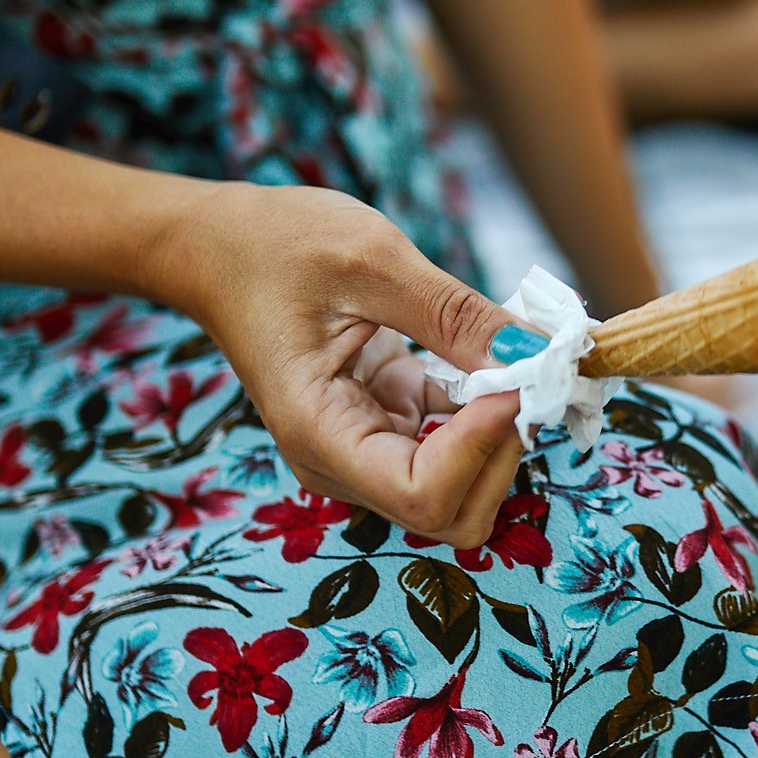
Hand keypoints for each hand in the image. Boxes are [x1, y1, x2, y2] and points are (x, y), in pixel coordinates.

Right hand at [147, 182, 524, 547]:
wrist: (221, 248)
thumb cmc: (275, 246)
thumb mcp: (372, 260)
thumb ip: (456, 314)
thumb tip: (537, 354)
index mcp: (321, 433)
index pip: (424, 496)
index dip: (482, 447)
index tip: (509, 378)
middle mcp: (342, 462)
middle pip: (452, 511)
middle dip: (502, 450)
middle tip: (522, 371)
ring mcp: (366, 448)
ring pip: (462, 488)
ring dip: (502, 433)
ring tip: (512, 357)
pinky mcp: (389, 423)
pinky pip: (456, 444)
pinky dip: (489, 410)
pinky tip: (491, 355)